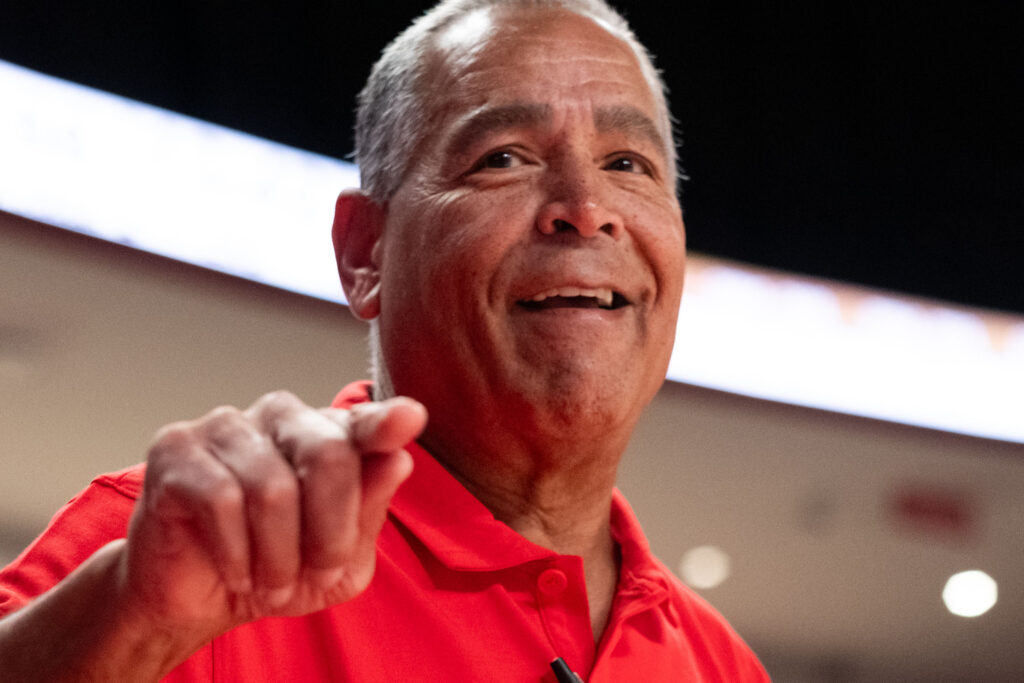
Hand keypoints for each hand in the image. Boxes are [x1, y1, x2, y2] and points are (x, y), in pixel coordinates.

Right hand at [119, 390, 426, 639]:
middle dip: (330, 533)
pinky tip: (236, 571)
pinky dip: (237, 552)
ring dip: (278, 557)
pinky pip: (222, 500)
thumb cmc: (277, 568)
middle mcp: (281, 416)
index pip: (363, 423)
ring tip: (271, 583)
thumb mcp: (341, 560)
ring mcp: (227, 425)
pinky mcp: (177, 448)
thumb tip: (398, 460)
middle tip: (317, 574)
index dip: (385, 422)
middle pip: (328, 454)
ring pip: (273, 488)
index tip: (410, 418)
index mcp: (327, 433)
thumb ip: (369, 510)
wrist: (200, 598)